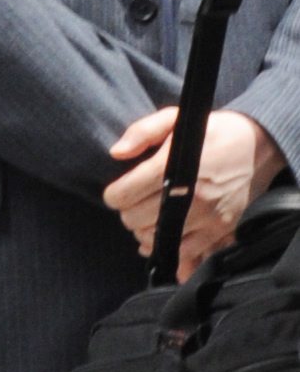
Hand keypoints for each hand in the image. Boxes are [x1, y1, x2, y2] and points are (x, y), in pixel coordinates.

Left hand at [104, 104, 286, 277]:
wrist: (256, 145)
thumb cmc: (210, 131)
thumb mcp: (174, 119)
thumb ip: (141, 132)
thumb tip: (116, 153)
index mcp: (173, 167)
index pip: (124, 195)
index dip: (114, 195)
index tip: (118, 191)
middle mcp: (189, 195)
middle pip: (135, 219)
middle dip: (128, 212)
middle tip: (135, 203)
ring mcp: (206, 216)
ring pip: (155, 238)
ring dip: (145, 230)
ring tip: (150, 215)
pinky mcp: (220, 229)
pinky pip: (184, 251)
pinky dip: (168, 247)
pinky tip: (164, 234)